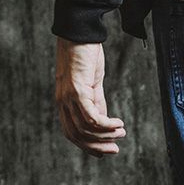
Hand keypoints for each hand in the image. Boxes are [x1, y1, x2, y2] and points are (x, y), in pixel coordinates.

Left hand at [54, 39, 125, 155]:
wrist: (81, 34)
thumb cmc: (86, 56)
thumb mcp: (92, 84)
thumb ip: (96, 102)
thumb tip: (103, 120)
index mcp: (63, 103)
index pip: (72, 134)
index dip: (88, 146)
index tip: (106, 150)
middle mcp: (62, 103)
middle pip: (77, 136)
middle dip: (97, 146)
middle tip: (115, 150)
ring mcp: (68, 98)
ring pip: (85, 129)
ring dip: (106, 135)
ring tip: (121, 132)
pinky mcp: (78, 91)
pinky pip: (92, 117)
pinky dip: (107, 125)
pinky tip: (119, 123)